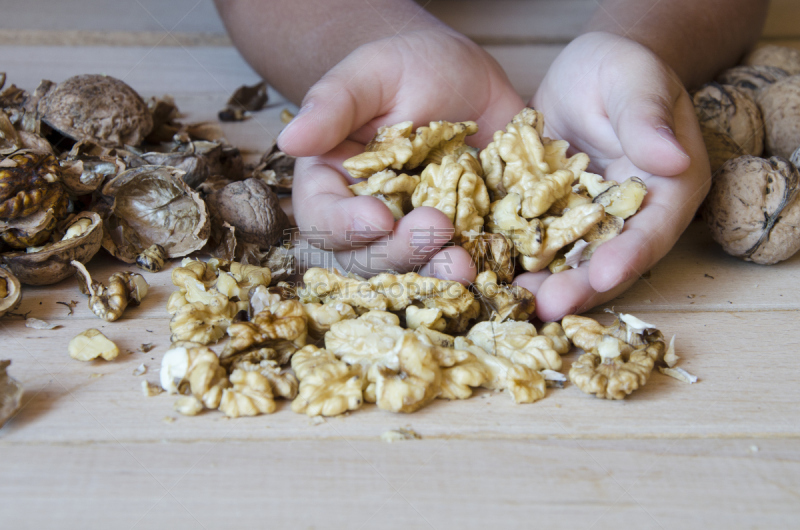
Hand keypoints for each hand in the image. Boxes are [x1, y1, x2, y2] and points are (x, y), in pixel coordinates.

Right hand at [279, 29, 523, 282]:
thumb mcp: (371, 72)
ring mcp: (414, 233)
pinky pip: (460, 262)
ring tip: (464, 265)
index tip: (377, 218)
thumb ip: (332, 104)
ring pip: (413, 270)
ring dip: (436, 273)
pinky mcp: (458, 237)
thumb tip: (290, 140)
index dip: (346, 226)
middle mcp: (369, 218)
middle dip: (399, 251)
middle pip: (368, 257)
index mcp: (333, 183)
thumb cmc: (406, 66)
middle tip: (435, 229)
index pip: (324, 218)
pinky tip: (492, 264)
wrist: (463, 77)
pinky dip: (476, 268)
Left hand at [517, 32, 710, 320]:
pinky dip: (516, 259)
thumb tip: (673, 160)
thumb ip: (647, 120)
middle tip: (547, 307)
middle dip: (579, 286)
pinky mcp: (553, 218)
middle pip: (609, 258)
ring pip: (568, 259)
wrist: (587, 72)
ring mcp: (590, 222)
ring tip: (512, 302)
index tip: (605, 275)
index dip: (630, 255)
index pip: (652, 230)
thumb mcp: (636, 82)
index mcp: (669, 189)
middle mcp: (633, 216)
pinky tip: (488, 272)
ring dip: (543, 284)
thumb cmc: (622, 68)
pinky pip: (535, 242)